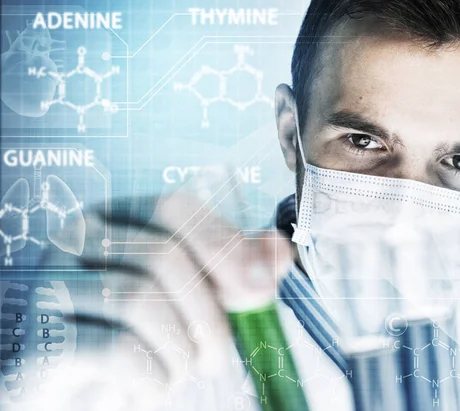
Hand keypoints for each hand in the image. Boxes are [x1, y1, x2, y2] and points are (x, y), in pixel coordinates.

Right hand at [65, 175, 291, 408]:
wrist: (77, 381)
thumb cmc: (138, 333)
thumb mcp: (189, 295)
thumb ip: (233, 270)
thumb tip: (281, 251)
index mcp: (117, 219)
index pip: (174, 207)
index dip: (225, 244)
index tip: (263, 288)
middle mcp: (77, 240)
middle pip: (163, 255)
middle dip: (210, 315)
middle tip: (217, 356)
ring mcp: (50, 285)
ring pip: (140, 301)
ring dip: (182, 350)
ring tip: (182, 370)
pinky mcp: (41, 340)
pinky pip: (116, 349)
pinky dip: (152, 379)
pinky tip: (148, 388)